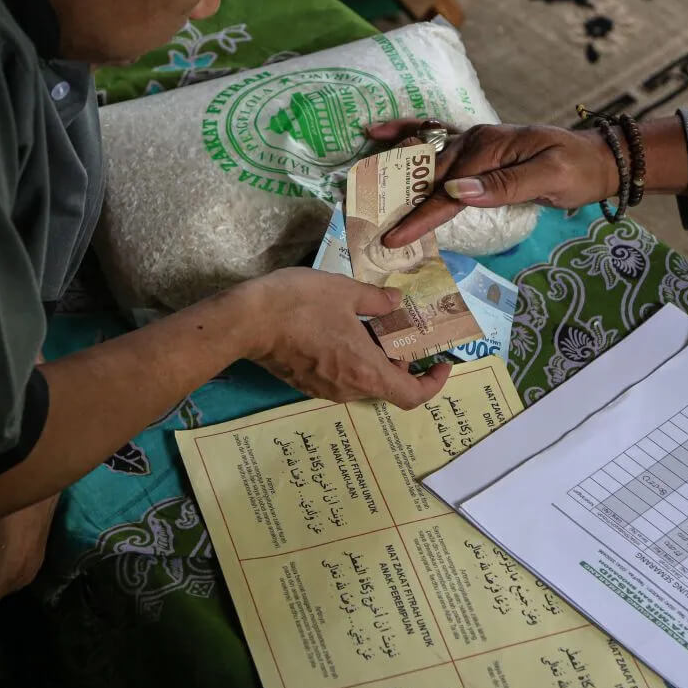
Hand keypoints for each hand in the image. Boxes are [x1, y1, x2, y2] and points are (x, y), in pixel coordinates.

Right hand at [240, 267, 450, 408]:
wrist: (245, 321)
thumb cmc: (300, 305)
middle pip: (388, 384)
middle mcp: (349, 389)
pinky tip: (341, 328)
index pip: (413, 395)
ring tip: (368, 321)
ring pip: (364, 379)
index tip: (441, 363)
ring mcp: (325, 390)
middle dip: (400, 358)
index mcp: (367, 371)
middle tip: (398, 326)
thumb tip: (396, 303)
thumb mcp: (346, 291)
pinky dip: (353, 358)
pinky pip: (342, 376)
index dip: (434, 383)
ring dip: (375, 356)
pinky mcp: (307, 384)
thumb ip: (378, 301)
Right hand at [368, 120, 611, 247]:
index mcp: (490, 149)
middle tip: (364, 220)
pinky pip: (435, 140)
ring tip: (358, 182)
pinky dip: (405, 133)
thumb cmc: (576, 170)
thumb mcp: (549, 178)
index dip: (420, 216)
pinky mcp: (476, 147)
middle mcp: (476, 140)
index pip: (447, 191)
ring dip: (392, 171)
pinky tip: (378, 131)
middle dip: (395, 198)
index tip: (394, 238)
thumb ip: (503, 185)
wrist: (597, 158)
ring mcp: (474, 140)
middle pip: (427, 175)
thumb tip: (458, 191)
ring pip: (425, 158)